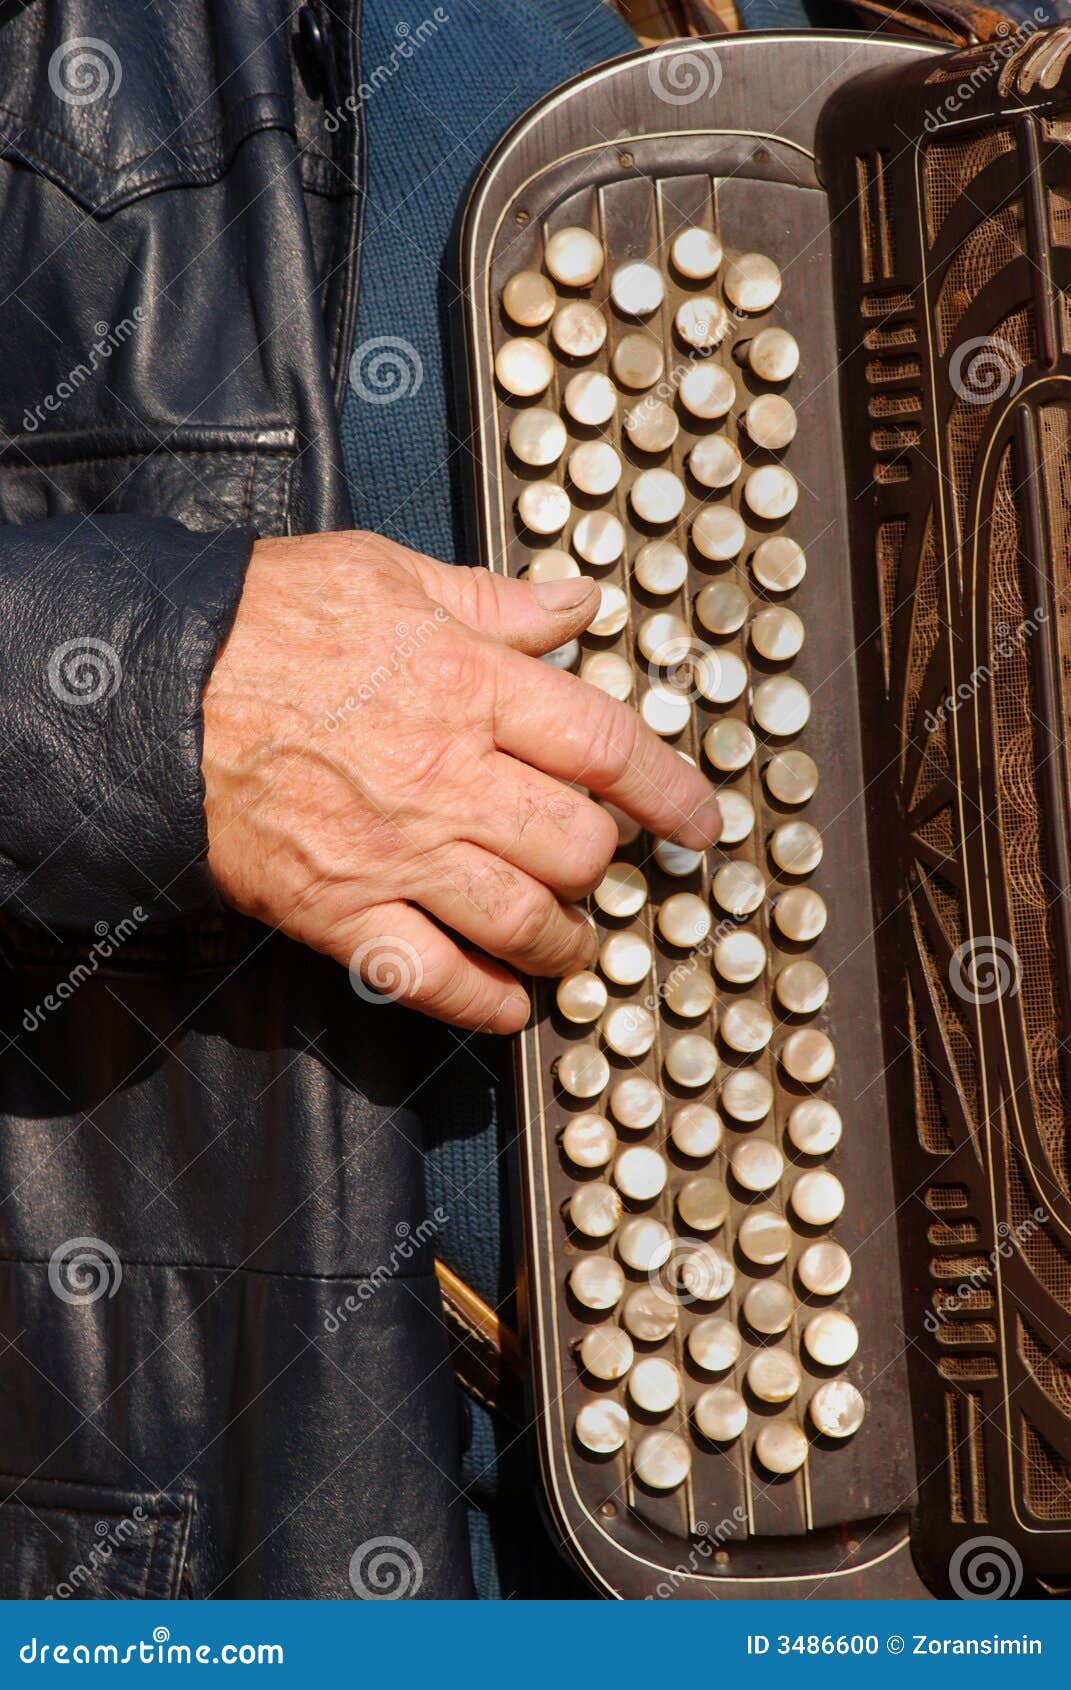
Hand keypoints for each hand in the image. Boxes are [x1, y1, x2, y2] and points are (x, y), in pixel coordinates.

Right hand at [202, 531, 720, 1031]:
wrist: (153, 688)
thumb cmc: (264, 621)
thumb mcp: (388, 574)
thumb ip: (494, 601)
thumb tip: (576, 606)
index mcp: (473, 687)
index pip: (610, 747)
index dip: (671, 790)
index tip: (699, 820)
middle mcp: (451, 777)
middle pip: (579, 847)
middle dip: (605, 866)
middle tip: (603, 869)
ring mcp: (399, 853)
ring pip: (525, 921)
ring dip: (565, 943)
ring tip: (570, 943)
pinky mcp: (344, 911)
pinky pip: (436, 979)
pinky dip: (486, 1004)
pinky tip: (509, 1006)